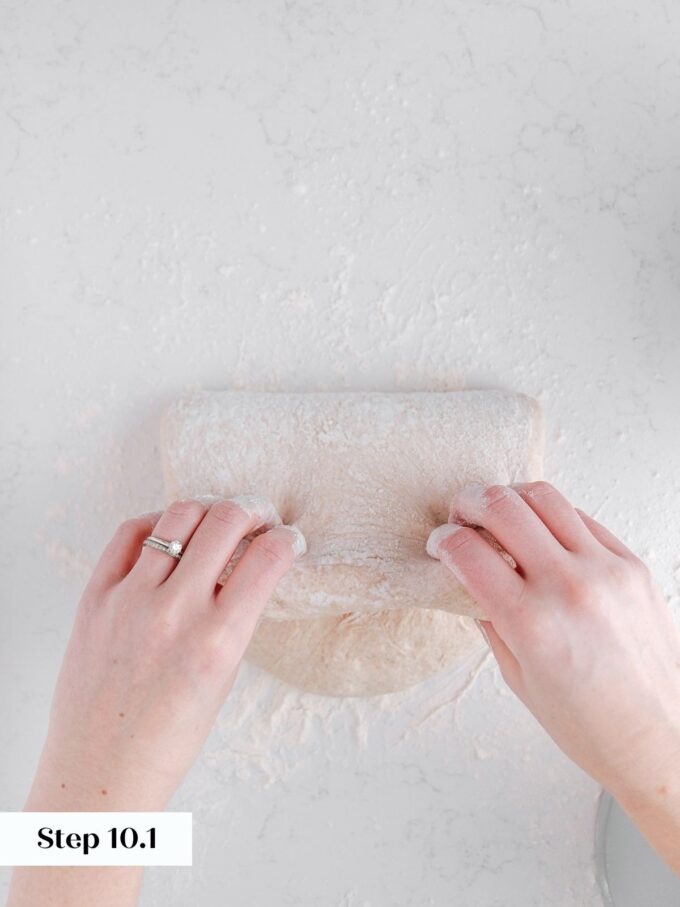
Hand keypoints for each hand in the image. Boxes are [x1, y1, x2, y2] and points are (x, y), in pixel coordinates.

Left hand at [27, 497, 304, 811]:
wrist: (103, 769)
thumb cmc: (170, 736)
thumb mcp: (224, 677)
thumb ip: (236, 618)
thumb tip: (249, 564)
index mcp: (218, 641)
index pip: (267, 558)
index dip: (287, 539)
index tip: (289, 539)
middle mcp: (175, 612)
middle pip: (226, 521)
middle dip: (254, 510)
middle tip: (260, 518)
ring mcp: (130, 600)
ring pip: (179, 516)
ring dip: (209, 509)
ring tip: (217, 519)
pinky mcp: (95, 597)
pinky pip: (128, 535)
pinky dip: (157, 523)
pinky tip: (171, 530)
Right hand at [427, 482, 679, 873]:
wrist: (659, 739)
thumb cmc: (591, 725)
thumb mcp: (519, 679)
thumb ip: (490, 620)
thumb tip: (471, 578)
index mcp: (531, 624)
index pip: (468, 552)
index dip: (443, 541)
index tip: (440, 544)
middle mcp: (568, 588)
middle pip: (503, 507)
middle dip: (468, 503)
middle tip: (460, 515)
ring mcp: (606, 571)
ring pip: (544, 497)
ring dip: (510, 498)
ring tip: (499, 514)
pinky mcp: (632, 565)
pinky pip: (582, 518)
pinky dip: (552, 517)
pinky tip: (541, 533)